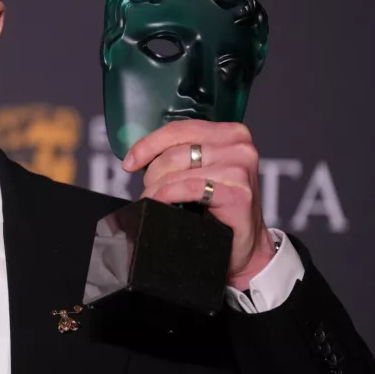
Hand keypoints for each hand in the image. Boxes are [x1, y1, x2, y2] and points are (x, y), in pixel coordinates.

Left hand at [122, 120, 275, 290]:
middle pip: (175, 152)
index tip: (129, 162)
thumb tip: (137, 155)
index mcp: (230, 134)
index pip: (179, 129)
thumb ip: (181, 155)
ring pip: (178, 171)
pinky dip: (168, 196)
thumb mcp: (201, 171)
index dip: (149, 144)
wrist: (244, 244)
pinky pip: (189, 188)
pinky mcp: (238, 193)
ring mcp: (241, 169)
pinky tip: (161, 204)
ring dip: (156, 189)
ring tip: (153, 201)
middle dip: (152, 174)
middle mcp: (239, 147)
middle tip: (148, 192)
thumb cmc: (218, 207)